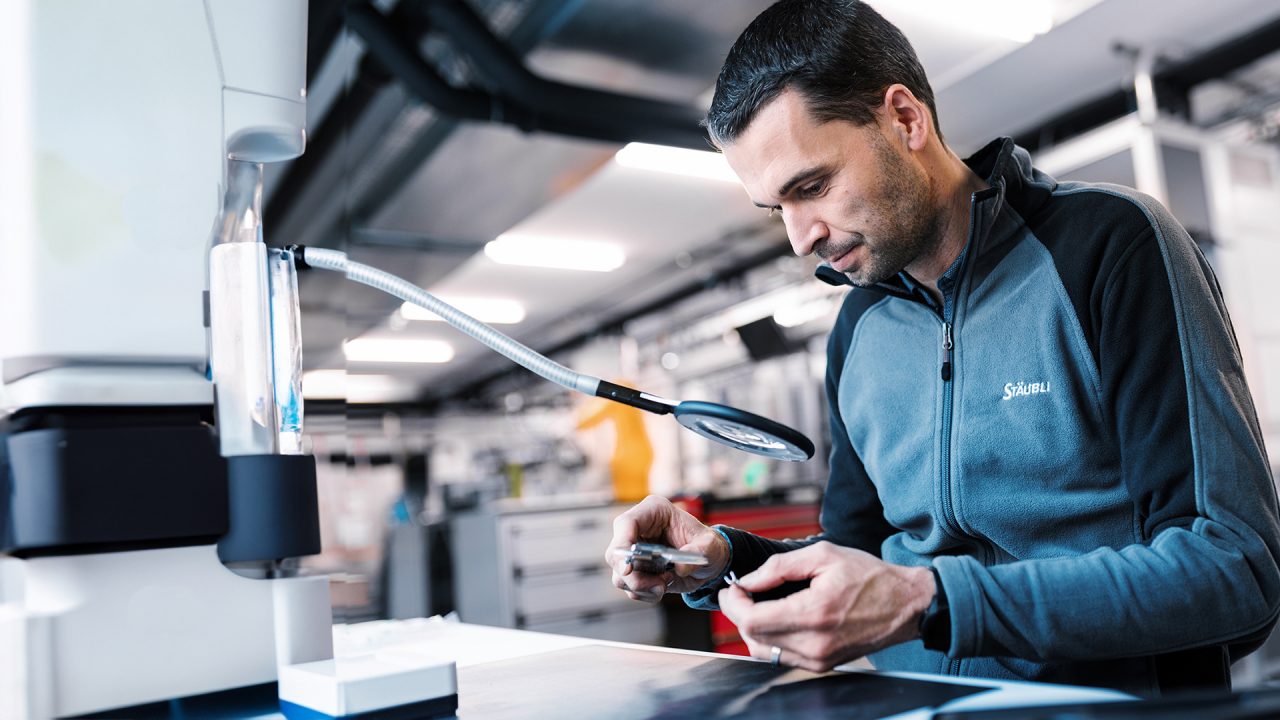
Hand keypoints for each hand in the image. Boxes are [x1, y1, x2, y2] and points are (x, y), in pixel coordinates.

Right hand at [605, 495, 729, 603]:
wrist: (709, 563)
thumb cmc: (709, 546)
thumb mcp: (710, 547)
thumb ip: (697, 554)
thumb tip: (679, 568)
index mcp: (654, 511)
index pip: (626, 524)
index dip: (622, 545)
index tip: (628, 569)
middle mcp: (639, 529)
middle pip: (616, 553)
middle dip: (633, 575)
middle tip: (658, 585)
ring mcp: (634, 550)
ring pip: (620, 574)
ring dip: (641, 587)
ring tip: (664, 585)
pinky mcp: (636, 569)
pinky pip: (628, 586)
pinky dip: (644, 593)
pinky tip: (662, 587)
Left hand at [717, 541, 934, 671]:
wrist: (906, 605)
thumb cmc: (870, 578)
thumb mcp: (823, 556)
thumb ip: (779, 568)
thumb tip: (748, 580)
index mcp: (814, 615)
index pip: (752, 621)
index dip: (733, 603)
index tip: (733, 588)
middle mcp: (814, 644)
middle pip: (752, 638)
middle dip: (739, 613)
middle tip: (742, 592)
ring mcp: (818, 660)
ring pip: (762, 651)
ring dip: (752, 627)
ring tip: (759, 603)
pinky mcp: (822, 665)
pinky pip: (780, 657)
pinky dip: (770, 638)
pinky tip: (776, 618)